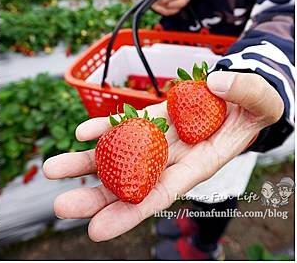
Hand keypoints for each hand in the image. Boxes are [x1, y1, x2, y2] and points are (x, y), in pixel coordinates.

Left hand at [43, 71, 283, 241]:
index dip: (129, 212)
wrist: (242, 88)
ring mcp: (158, 138)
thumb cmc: (257, 102)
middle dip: (95, 197)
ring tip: (52, 170)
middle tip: (60, 206)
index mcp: (200, 163)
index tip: (96, 230)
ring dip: (85, 164)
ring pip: (119, 154)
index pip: (161, 194)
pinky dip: (103, 128)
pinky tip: (80, 133)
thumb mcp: (262, 99)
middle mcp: (173, 157)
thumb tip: (216, 83)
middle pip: (129, 182)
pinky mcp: (151, 118)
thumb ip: (244, 93)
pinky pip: (125, 124)